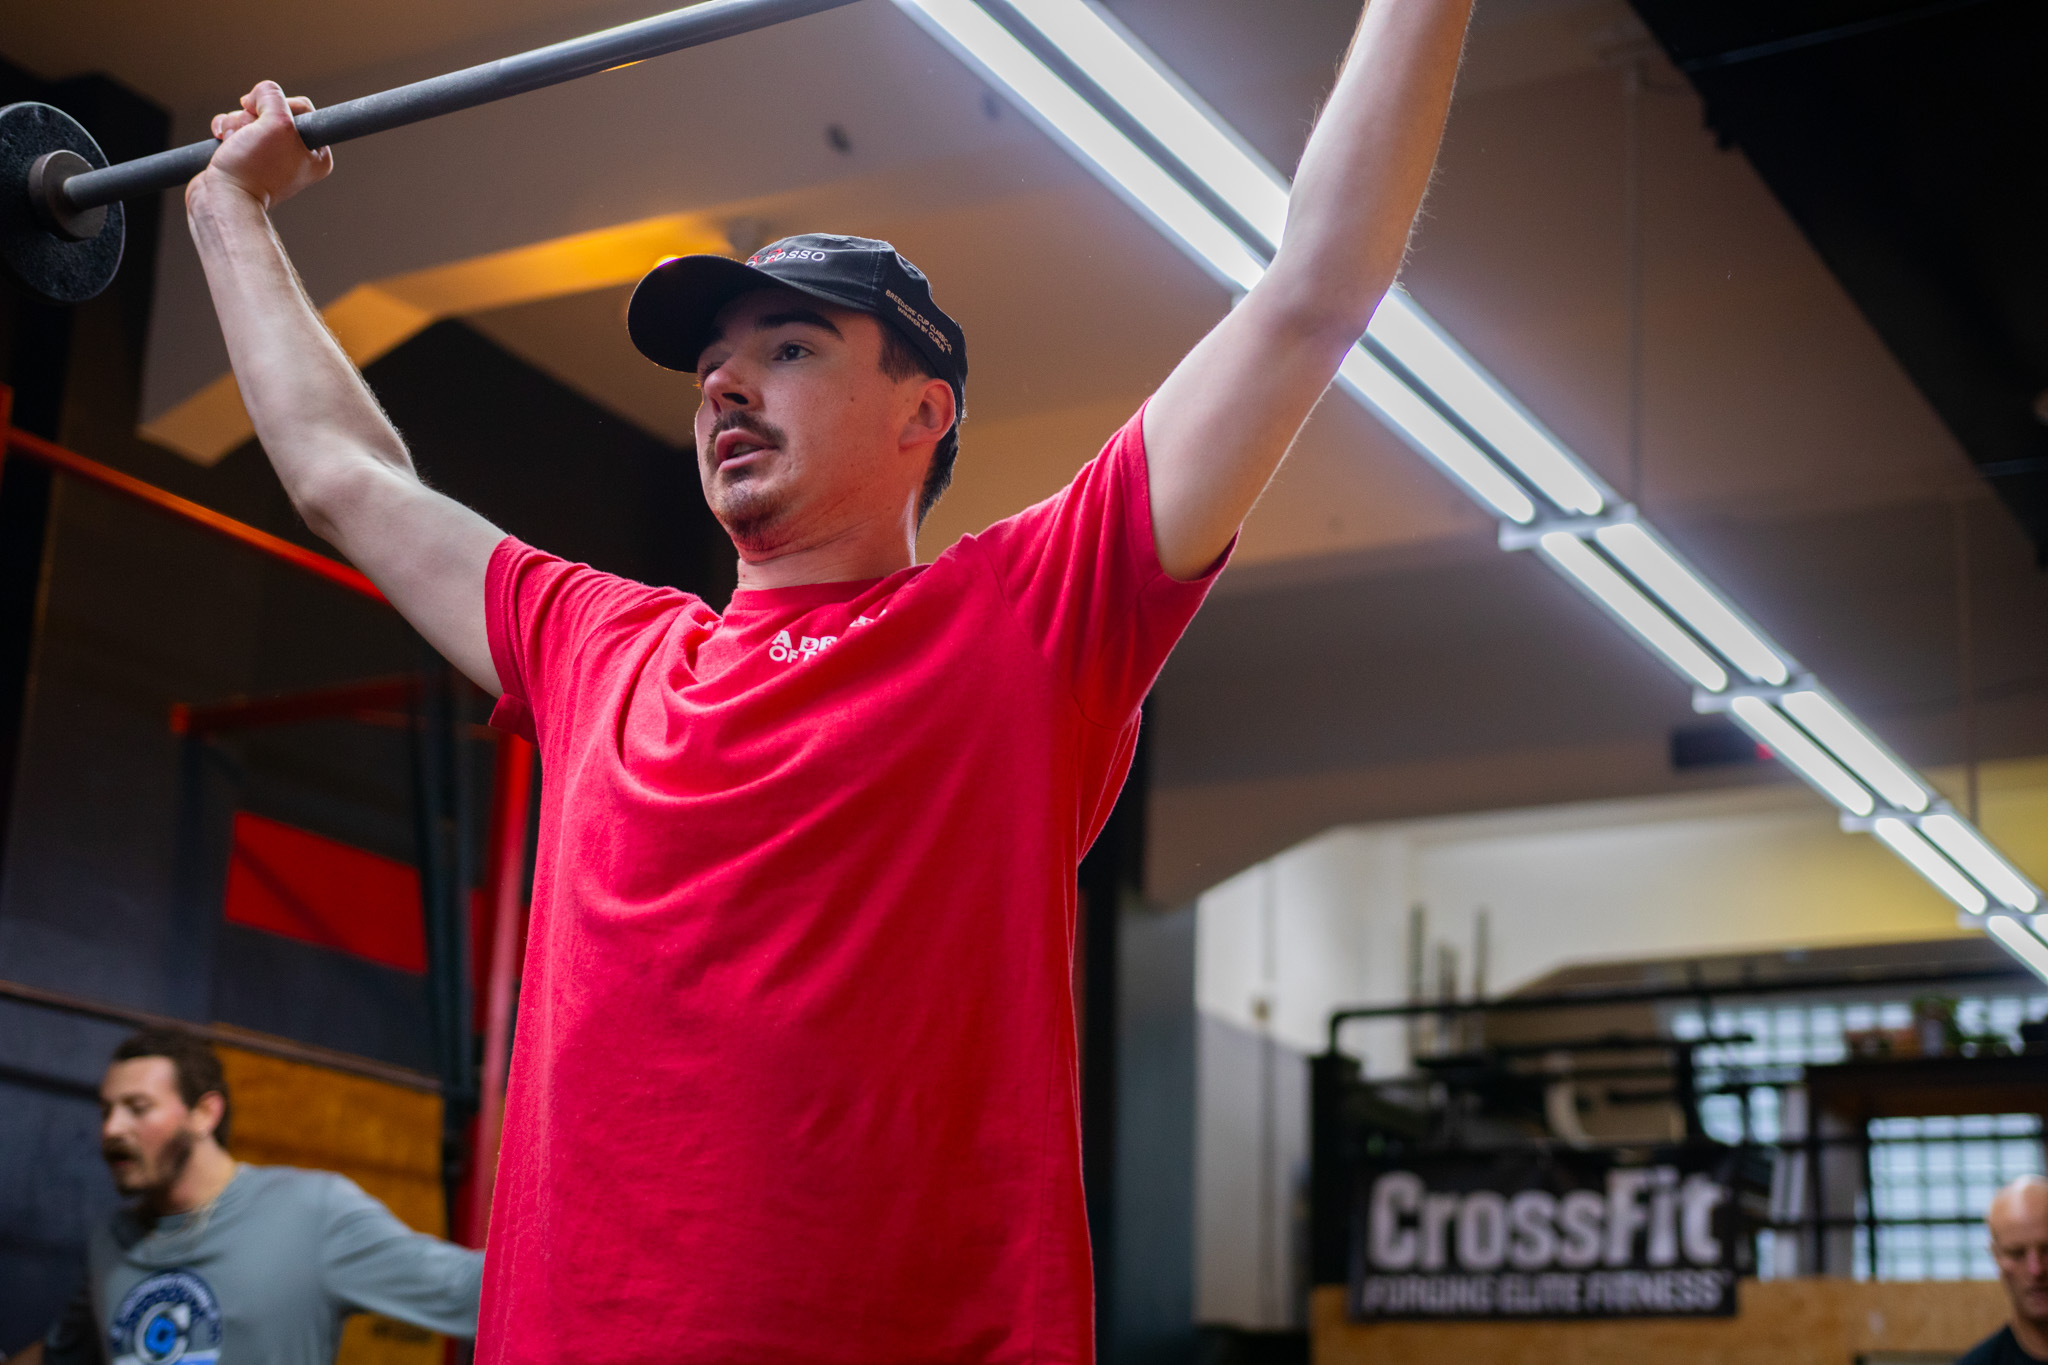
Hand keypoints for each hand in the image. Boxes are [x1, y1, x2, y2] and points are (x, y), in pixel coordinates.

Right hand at [195, 81, 332, 209]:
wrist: (224, 199)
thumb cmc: (254, 169)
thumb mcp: (277, 123)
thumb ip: (273, 96)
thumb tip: (258, 95)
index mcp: (317, 152)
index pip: (301, 107)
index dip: (278, 105)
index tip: (266, 120)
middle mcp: (295, 154)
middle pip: (271, 110)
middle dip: (252, 116)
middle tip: (249, 135)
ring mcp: (269, 155)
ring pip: (250, 116)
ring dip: (236, 122)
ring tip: (233, 141)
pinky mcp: (246, 154)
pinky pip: (235, 126)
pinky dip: (225, 128)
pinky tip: (222, 140)